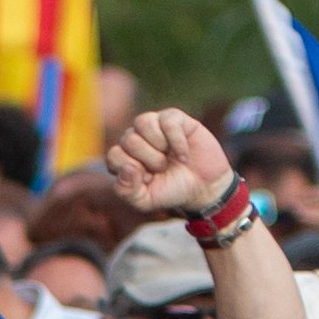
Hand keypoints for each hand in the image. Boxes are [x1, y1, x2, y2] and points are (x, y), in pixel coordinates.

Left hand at [102, 105, 233, 221]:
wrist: (204, 187)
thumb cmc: (171, 191)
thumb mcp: (146, 200)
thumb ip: (127, 191)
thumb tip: (126, 168)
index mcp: (124, 157)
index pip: (114, 155)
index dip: (133, 171)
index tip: (149, 179)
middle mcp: (136, 138)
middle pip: (129, 139)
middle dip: (149, 159)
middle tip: (163, 169)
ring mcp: (154, 126)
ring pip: (142, 122)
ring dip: (159, 146)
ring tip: (170, 157)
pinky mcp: (174, 118)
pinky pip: (167, 121)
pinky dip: (177, 141)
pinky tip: (184, 154)